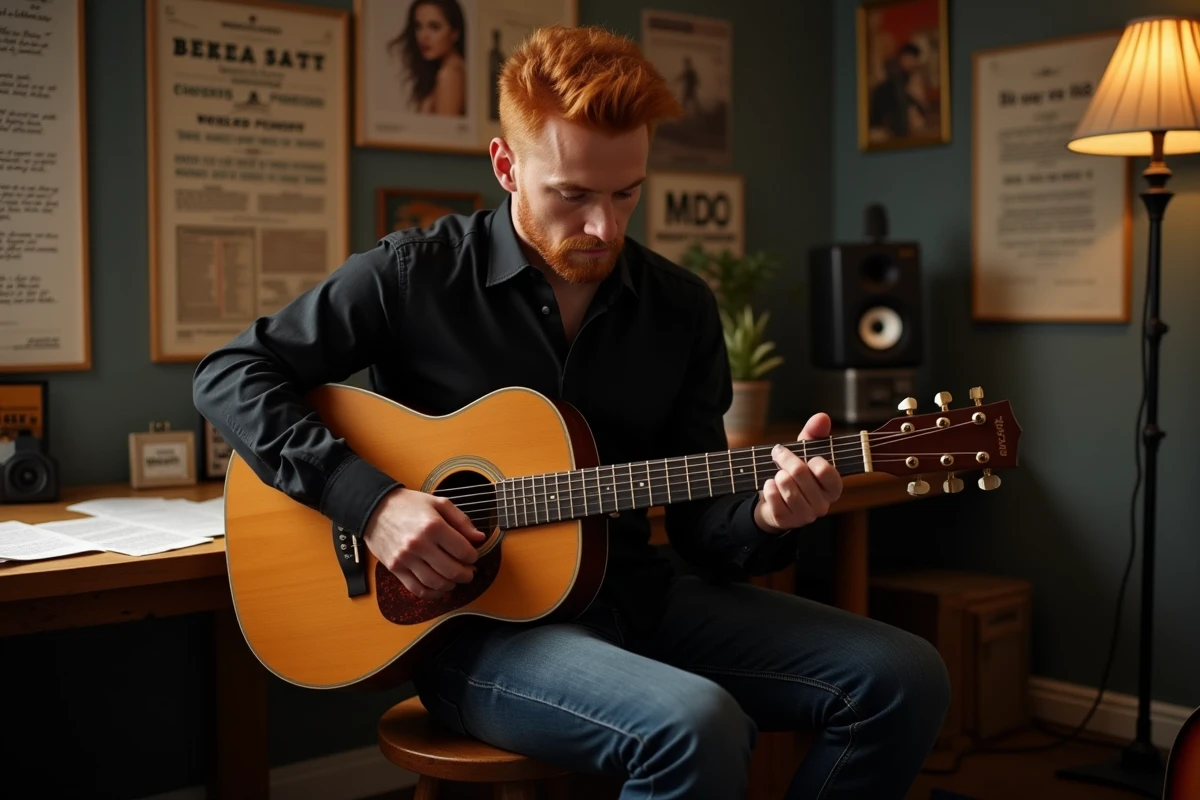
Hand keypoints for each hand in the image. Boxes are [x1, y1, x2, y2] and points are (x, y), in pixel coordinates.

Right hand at [362, 487, 487, 598]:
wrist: (375, 509)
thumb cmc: (409, 505)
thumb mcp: (439, 503)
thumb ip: (461, 521)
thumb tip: (480, 538)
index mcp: (433, 526)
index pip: (463, 551)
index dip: (473, 556)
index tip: (473, 555)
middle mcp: (419, 544)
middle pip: (451, 571)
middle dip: (466, 574)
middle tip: (470, 572)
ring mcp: (405, 559)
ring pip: (436, 583)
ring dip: (451, 585)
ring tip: (455, 579)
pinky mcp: (395, 568)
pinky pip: (417, 589)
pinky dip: (432, 593)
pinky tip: (440, 588)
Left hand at [753, 412, 843, 533]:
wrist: (776, 501)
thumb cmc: (795, 475)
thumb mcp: (805, 453)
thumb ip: (815, 434)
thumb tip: (822, 417)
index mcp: (833, 488)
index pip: (826, 470)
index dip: (812, 459)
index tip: (807, 456)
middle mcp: (823, 505)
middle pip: (800, 472)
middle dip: (786, 458)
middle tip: (779, 454)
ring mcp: (805, 515)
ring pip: (786, 484)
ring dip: (777, 474)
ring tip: (778, 474)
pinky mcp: (786, 521)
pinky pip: (773, 496)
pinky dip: (768, 486)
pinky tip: (771, 486)